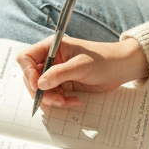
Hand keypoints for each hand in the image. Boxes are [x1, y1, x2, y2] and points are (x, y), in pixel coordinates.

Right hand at [16, 35, 148, 109]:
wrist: (122, 68)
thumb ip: (59, 74)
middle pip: (31, 77)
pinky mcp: (64, 84)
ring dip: (51, 99)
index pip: (26, 58)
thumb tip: (39, 84)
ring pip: (41, 90)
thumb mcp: (81, 66)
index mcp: (52, 47)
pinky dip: (60, 102)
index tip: (38, 85)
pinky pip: (53, 96)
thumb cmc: (104, 60)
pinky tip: (73, 101)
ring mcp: (57, 73)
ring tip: (66, 102)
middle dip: (41, 91)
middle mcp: (51, 59)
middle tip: (55, 100)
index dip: (28, 73)